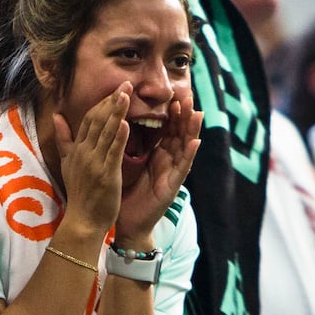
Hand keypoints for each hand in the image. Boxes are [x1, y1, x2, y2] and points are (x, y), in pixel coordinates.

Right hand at [52, 84, 128, 236]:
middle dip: (112, 101)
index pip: (88, 119)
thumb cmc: (79, 193)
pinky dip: (118, 137)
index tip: (114, 90)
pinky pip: (112, 152)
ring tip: (126, 95)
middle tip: (125, 84)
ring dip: (116, 112)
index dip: (101, 103)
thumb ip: (63, 139)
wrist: (82, 220)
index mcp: (77, 149)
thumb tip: (56, 116)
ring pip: (105, 132)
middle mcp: (84, 152)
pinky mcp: (106, 175)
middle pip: (97, 121)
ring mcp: (94, 163)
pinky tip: (125, 123)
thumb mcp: (67, 163)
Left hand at [114, 91, 199, 245]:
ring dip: (192, 129)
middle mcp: (167, 160)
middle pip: (178, 133)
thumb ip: (125, 142)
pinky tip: (194, 143)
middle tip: (188, 94)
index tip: (172, 92)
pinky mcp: (172, 186)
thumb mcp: (124, 161)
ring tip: (197, 112)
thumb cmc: (125, 190)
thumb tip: (118, 120)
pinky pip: (182, 168)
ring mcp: (172, 172)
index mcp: (155, 152)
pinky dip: (189, 155)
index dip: (170, 111)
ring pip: (185, 146)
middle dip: (184, 114)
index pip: (166, 127)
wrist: (126, 221)